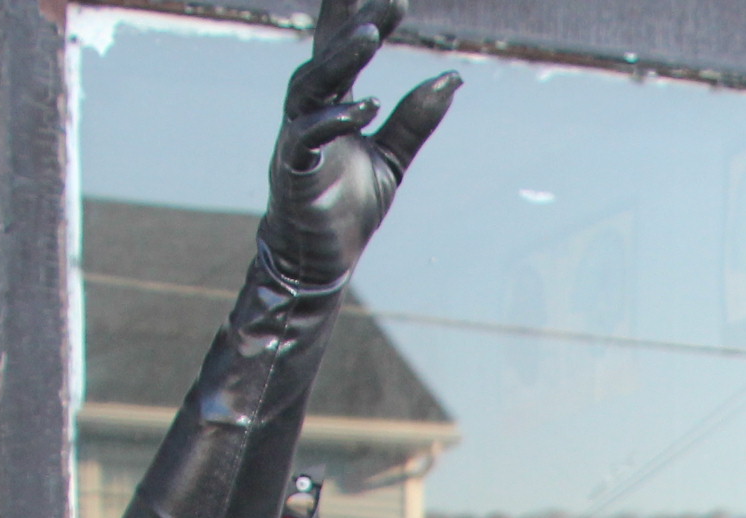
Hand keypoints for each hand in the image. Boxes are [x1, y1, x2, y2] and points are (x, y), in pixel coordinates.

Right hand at [263, 0, 459, 293]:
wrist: (321, 263)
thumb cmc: (348, 208)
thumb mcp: (392, 158)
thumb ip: (415, 119)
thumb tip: (452, 77)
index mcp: (329, 108)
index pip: (338, 51)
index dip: (353, 17)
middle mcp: (307, 115)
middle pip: (325, 58)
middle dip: (353, 26)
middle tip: (388, 1)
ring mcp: (296, 141)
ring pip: (309, 87)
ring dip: (340, 60)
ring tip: (371, 35)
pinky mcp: (293, 172)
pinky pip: (306, 137)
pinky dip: (334, 119)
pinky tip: (367, 105)